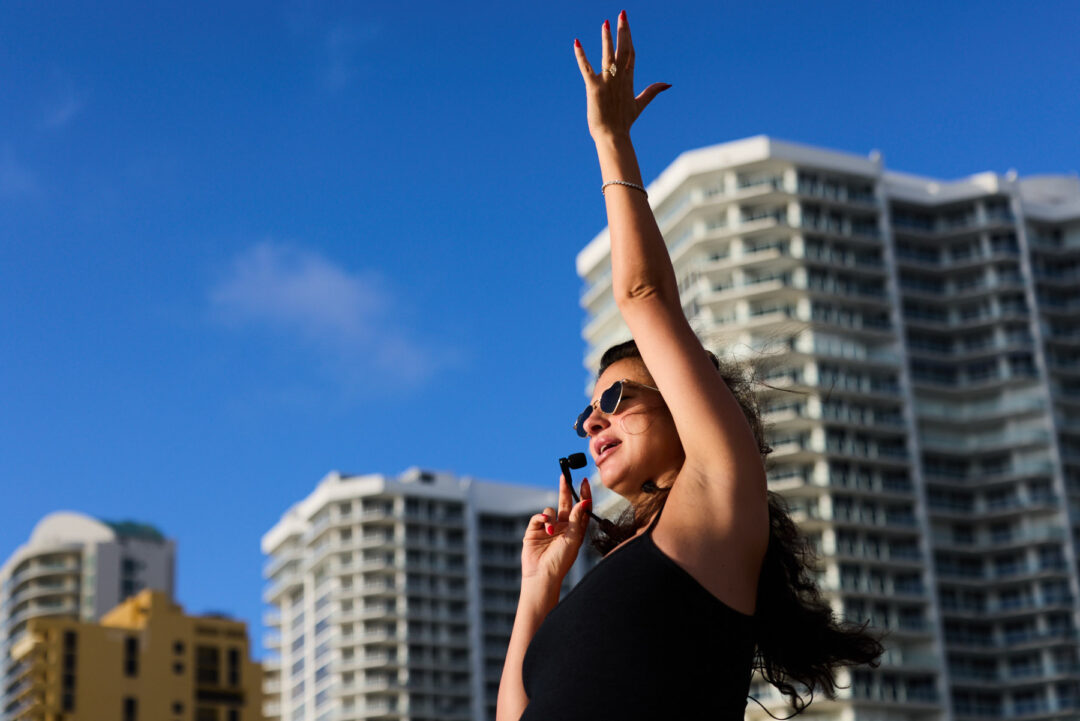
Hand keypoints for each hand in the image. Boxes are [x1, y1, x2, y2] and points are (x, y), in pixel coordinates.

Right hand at [521, 474, 592, 585]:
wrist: (542, 575)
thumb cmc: (561, 560)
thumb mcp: (573, 537)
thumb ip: (577, 517)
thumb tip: (585, 500)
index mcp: (575, 529)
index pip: (580, 508)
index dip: (582, 494)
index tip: (583, 481)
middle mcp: (562, 527)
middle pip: (564, 503)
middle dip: (564, 490)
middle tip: (564, 476)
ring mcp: (547, 528)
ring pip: (550, 510)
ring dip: (550, 517)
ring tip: (551, 531)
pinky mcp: (534, 531)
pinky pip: (538, 517)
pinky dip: (541, 518)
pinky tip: (544, 526)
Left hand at [573, 11, 669, 141]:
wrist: (613, 136)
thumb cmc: (623, 122)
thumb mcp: (640, 104)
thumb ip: (652, 91)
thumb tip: (668, 84)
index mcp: (629, 79)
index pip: (630, 53)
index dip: (628, 36)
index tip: (626, 22)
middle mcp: (619, 78)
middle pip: (623, 49)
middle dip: (623, 30)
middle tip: (622, 13)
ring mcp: (607, 82)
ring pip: (608, 55)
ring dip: (607, 38)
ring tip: (606, 22)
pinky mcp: (594, 88)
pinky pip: (586, 68)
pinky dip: (581, 55)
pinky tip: (576, 43)